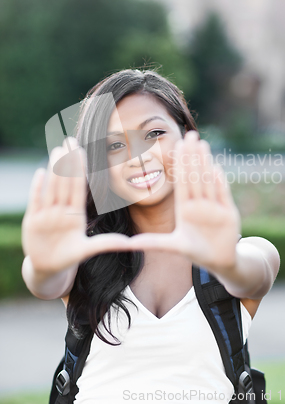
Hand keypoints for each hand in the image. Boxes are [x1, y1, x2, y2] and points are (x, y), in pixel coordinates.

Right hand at [22, 137, 132, 275]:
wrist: (48, 268)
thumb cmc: (69, 257)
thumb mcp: (88, 250)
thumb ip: (106, 244)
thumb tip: (128, 243)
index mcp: (76, 214)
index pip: (79, 187)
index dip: (80, 169)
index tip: (82, 151)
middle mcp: (61, 210)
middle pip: (65, 182)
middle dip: (67, 161)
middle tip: (70, 140)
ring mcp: (47, 214)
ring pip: (52, 187)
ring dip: (54, 170)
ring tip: (57, 150)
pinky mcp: (33, 220)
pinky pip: (35, 201)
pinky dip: (37, 188)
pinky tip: (40, 172)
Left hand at [124, 131, 240, 271]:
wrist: (219, 261)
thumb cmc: (195, 252)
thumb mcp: (173, 246)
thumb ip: (153, 243)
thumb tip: (130, 242)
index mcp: (185, 209)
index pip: (181, 182)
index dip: (179, 164)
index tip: (177, 146)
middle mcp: (199, 205)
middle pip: (195, 176)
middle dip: (192, 156)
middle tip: (190, 135)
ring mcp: (214, 208)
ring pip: (208, 181)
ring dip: (205, 163)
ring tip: (202, 145)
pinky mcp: (228, 213)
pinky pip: (223, 195)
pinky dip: (220, 183)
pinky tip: (216, 167)